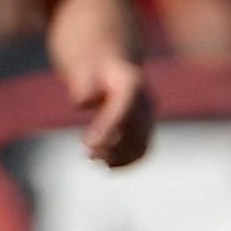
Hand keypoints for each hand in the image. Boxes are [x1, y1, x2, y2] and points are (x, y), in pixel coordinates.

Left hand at [65, 51, 153, 167]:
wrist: (110, 64)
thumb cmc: (92, 66)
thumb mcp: (82, 67)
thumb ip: (82, 82)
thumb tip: (83, 102)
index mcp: (132, 82)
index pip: (124, 108)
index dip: (108, 128)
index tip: (88, 144)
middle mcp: (145, 101)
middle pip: (136, 129)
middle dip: (113, 146)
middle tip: (89, 155)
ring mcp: (148, 116)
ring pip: (141, 143)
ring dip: (120, 157)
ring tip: (95, 159)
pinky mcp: (144, 129)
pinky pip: (142, 149)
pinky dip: (127, 161)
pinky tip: (108, 165)